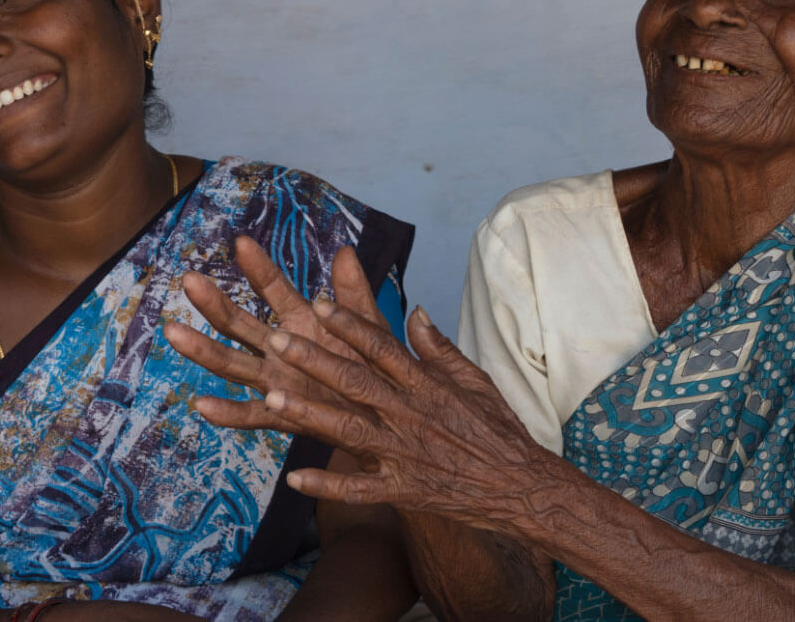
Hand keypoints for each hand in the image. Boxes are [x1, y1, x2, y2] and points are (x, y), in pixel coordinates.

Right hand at [165, 236, 389, 441]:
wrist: (385, 414)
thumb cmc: (373, 366)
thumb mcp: (367, 328)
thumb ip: (354, 294)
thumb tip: (345, 251)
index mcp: (301, 322)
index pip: (274, 290)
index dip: (259, 268)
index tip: (242, 242)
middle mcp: (280, 348)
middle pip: (239, 323)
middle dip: (215, 303)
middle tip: (189, 279)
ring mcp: (277, 381)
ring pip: (233, 364)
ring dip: (202, 350)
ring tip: (174, 332)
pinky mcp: (283, 414)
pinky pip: (250, 415)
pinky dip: (227, 412)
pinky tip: (201, 405)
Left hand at [170, 242, 563, 535]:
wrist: (524, 488)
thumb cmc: (501, 432)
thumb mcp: (476, 382)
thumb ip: (440, 349)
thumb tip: (414, 312)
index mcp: (428, 386)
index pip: (382, 347)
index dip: (349, 324)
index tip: (318, 303)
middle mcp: (412, 416)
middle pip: (356, 382)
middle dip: (314, 360)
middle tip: (276, 338)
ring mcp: (405, 455)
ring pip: (349, 430)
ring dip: (309, 414)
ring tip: (271, 398)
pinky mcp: (404, 491)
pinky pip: (359, 489)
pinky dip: (328, 485)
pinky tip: (294, 480)